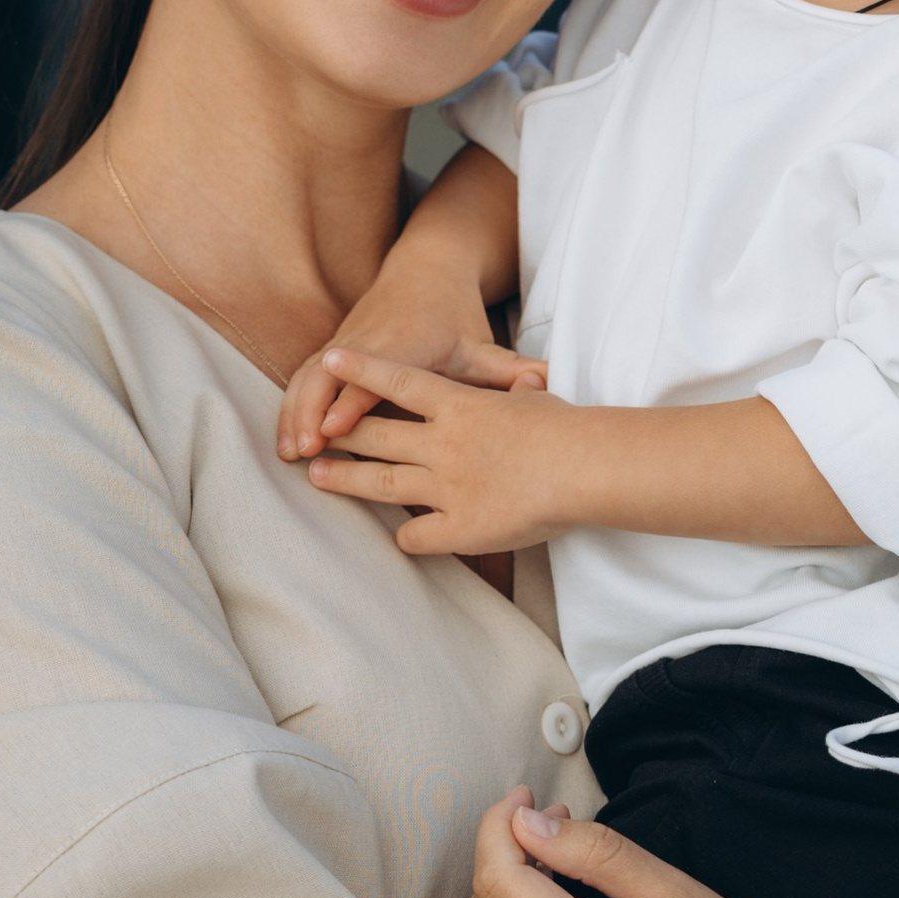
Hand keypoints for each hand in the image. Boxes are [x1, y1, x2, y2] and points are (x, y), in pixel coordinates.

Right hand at [280, 304, 542, 463]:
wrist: (427, 269)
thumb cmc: (456, 316)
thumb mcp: (481, 346)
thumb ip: (510, 371)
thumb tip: (549, 382)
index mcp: (401, 346)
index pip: (371, 377)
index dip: (351, 402)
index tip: (335, 428)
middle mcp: (367, 344)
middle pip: (328, 378)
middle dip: (311, 412)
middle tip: (303, 450)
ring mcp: (345, 345)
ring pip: (310, 378)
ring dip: (295, 414)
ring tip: (287, 454)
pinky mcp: (334, 350)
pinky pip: (305, 378)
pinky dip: (292, 407)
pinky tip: (287, 441)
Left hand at [302, 349, 573, 554]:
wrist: (585, 468)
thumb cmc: (569, 430)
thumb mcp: (536, 398)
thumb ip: (519, 391)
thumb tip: (533, 378)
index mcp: (461, 406)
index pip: (400, 382)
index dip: (362, 371)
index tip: (333, 359)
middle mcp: (444, 444)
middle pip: (378, 435)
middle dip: (342, 436)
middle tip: (313, 439)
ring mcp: (447, 486)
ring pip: (383, 483)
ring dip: (346, 480)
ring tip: (317, 477)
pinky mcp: (459, 526)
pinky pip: (417, 536)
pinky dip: (406, 537)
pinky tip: (401, 538)